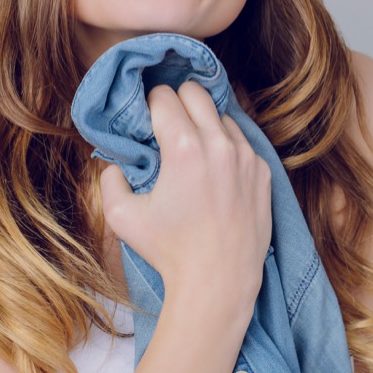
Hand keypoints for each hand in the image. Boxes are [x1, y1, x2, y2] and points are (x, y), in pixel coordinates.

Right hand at [98, 81, 271, 306]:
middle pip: (195, 91)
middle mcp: (219, 144)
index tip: (146, 121)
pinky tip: (214, 169)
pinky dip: (225, 145)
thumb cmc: (168, 251)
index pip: (163, 96)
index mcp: (184, 148)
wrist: (218, 282)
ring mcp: (246, 156)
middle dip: (176, 101)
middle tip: (166, 124)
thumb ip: (110, 180)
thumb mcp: (122, 217)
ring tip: (192, 149)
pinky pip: (241, 140)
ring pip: (220, 114)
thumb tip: (115, 161)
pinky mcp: (262, 171)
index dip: (149, 105)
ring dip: (203, 123)